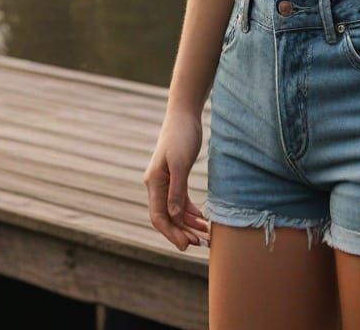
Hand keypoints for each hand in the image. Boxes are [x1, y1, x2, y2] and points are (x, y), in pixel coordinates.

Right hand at [143, 110, 210, 251]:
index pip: (159, 217)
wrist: (184, 115)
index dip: (171, 233)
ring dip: (188, 224)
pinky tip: (202, 218)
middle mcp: (157, 185)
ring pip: (175, 211)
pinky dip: (190, 211)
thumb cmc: (181, 135)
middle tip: (200, 244)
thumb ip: (177, 189)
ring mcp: (166, 182)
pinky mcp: (176, 177)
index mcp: (154, 183)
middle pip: (167, 217)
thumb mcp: (180, 163)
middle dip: (182, 232)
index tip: (186, 245)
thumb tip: (174, 216)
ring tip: (205, 235)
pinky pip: (180, 201)